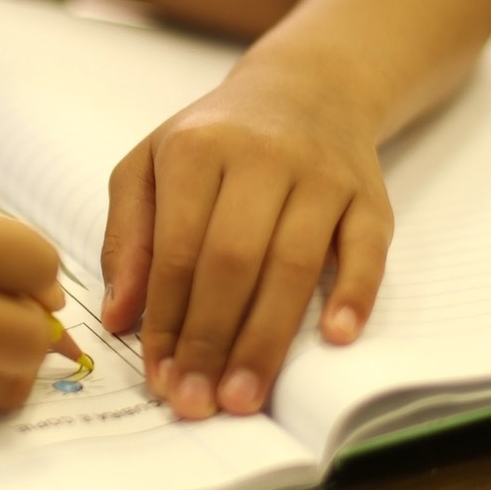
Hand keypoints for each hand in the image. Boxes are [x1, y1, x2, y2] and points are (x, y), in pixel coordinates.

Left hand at [99, 72, 392, 418]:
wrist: (306, 88)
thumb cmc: (214, 140)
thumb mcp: (149, 168)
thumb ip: (128, 239)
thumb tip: (119, 317)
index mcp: (198, 149)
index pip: (177, 250)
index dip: (166, 319)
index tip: (157, 376)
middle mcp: (262, 157)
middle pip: (234, 262)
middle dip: (211, 341)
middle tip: (196, 402)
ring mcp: (323, 176)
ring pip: (296, 265)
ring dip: (267, 339)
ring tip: (243, 398)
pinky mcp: (371, 195)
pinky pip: (368, 250)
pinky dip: (355, 294)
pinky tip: (335, 339)